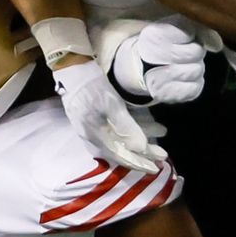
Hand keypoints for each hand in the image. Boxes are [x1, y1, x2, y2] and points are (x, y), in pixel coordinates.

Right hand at [51, 58, 165, 172]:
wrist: (72, 69)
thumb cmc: (92, 86)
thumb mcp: (112, 106)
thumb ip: (126, 128)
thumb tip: (142, 148)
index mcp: (96, 137)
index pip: (121, 156)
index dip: (140, 163)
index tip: (157, 167)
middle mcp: (95, 136)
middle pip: (123, 149)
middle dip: (144, 152)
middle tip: (163, 154)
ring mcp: (94, 127)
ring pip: (122, 138)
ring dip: (142, 136)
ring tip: (160, 132)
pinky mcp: (96, 118)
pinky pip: (117, 130)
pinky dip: (133, 129)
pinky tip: (145, 126)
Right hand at [112, 20, 217, 104]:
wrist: (141, 65)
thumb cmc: (166, 42)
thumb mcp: (179, 28)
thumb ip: (200, 30)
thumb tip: (217, 45)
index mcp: (154, 35)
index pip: (188, 32)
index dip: (193, 35)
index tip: (186, 37)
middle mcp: (151, 57)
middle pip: (195, 52)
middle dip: (197, 51)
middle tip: (188, 52)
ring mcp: (157, 79)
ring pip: (197, 71)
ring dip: (196, 67)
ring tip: (185, 65)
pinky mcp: (165, 96)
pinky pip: (195, 89)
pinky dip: (195, 82)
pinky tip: (184, 78)